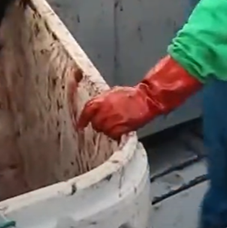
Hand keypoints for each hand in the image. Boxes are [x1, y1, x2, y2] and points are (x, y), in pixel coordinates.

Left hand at [76, 56, 201, 139]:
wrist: (146, 99)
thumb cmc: (132, 95)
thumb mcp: (113, 92)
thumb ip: (102, 100)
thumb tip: (97, 107)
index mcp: (100, 101)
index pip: (85, 112)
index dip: (82, 120)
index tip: (80, 126)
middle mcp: (102, 112)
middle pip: (95, 124)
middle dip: (100, 123)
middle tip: (109, 120)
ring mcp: (110, 122)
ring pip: (103, 131)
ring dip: (108, 129)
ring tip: (117, 123)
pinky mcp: (119, 129)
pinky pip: (112, 135)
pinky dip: (115, 134)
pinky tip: (121, 128)